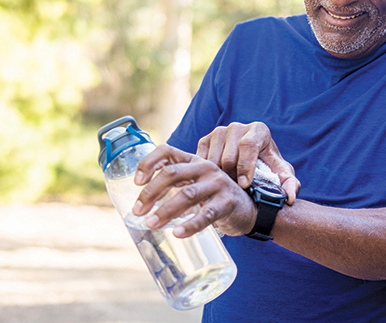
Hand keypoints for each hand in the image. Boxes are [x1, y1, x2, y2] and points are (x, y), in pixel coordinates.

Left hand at [133, 144, 256, 237]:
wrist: (249, 208)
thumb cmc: (215, 196)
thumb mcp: (196, 184)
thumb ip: (175, 184)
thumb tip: (142, 201)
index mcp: (194, 160)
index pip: (167, 151)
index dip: (149, 162)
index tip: (136, 182)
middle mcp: (205, 167)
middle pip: (172, 173)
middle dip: (150, 192)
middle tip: (138, 211)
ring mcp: (217, 184)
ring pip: (187, 195)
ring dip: (166, 210)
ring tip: (151, 224)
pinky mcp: (226, 203)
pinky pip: (206, 215)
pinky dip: (190, 225)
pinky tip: (178, 233)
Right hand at [196, 122, 299, 203]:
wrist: (251, 160)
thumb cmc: (268, 167)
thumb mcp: (281, 175)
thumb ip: (290, 185)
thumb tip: (289, 198)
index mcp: (258, 130)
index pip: (248, 145)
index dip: (245, 167)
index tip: (245, 185)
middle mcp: (237, 127)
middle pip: (228, 156)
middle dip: (232, 178)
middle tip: (236, 191)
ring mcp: (219, 131)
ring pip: (213, 160)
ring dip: (218, 178)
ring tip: (227, 189)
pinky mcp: (205, 139)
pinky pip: (200, 160)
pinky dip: (206, 174)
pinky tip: (215, 183)